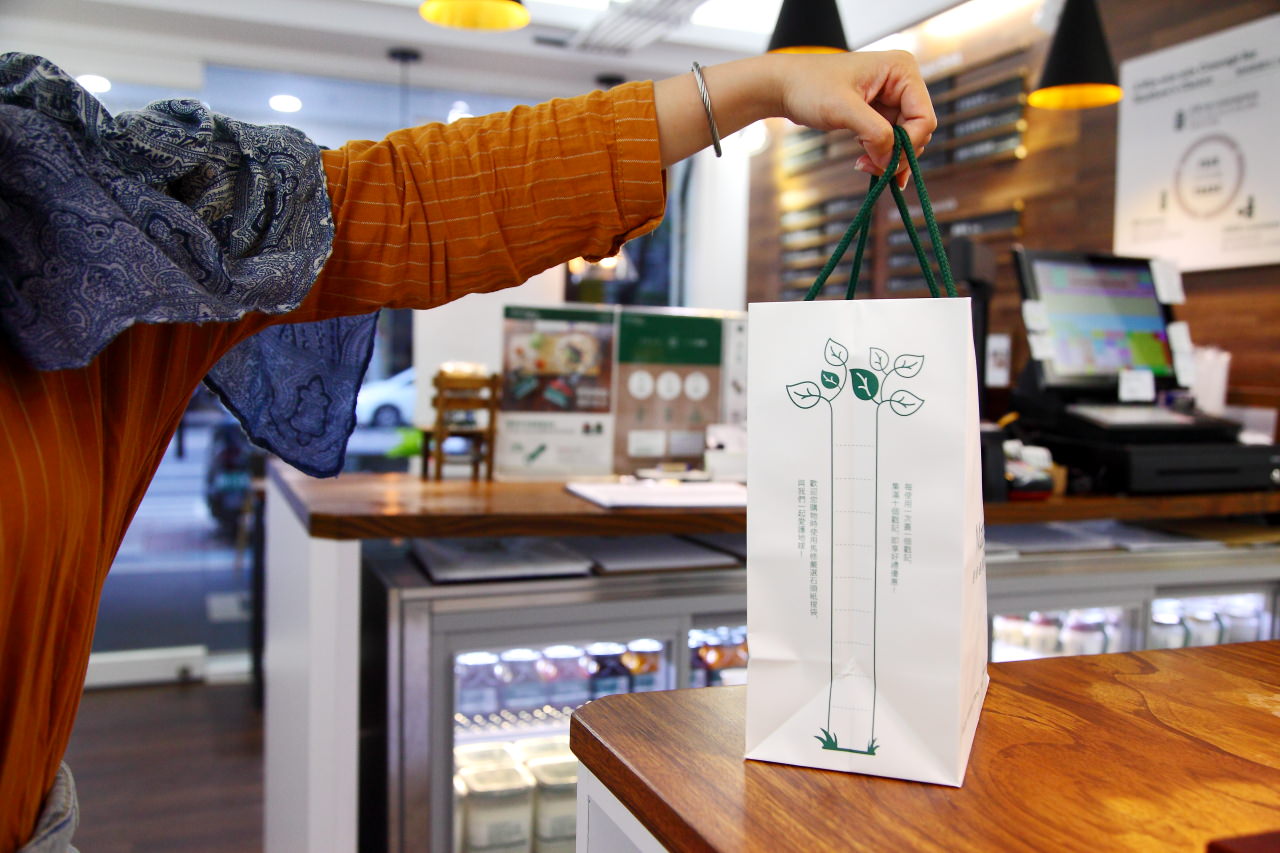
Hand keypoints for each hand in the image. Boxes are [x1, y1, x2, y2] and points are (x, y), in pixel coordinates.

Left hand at [654, 51, 936, 183]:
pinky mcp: (879, 111)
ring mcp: (891, 97)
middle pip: (917, 131)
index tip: (882, 164)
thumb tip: (892, 160)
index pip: (923, 118)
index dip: (907, 146)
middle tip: (869, 168)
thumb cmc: (809, 87)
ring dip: (887, 157)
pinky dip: (881, 155)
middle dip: (896, 154)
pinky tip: (866, 164)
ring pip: (904, 139)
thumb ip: (874, 133)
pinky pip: (890, 140)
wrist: (783, 86)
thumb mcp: (843, 109)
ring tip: (862, 165)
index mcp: (902, 70)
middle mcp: (902, 81)